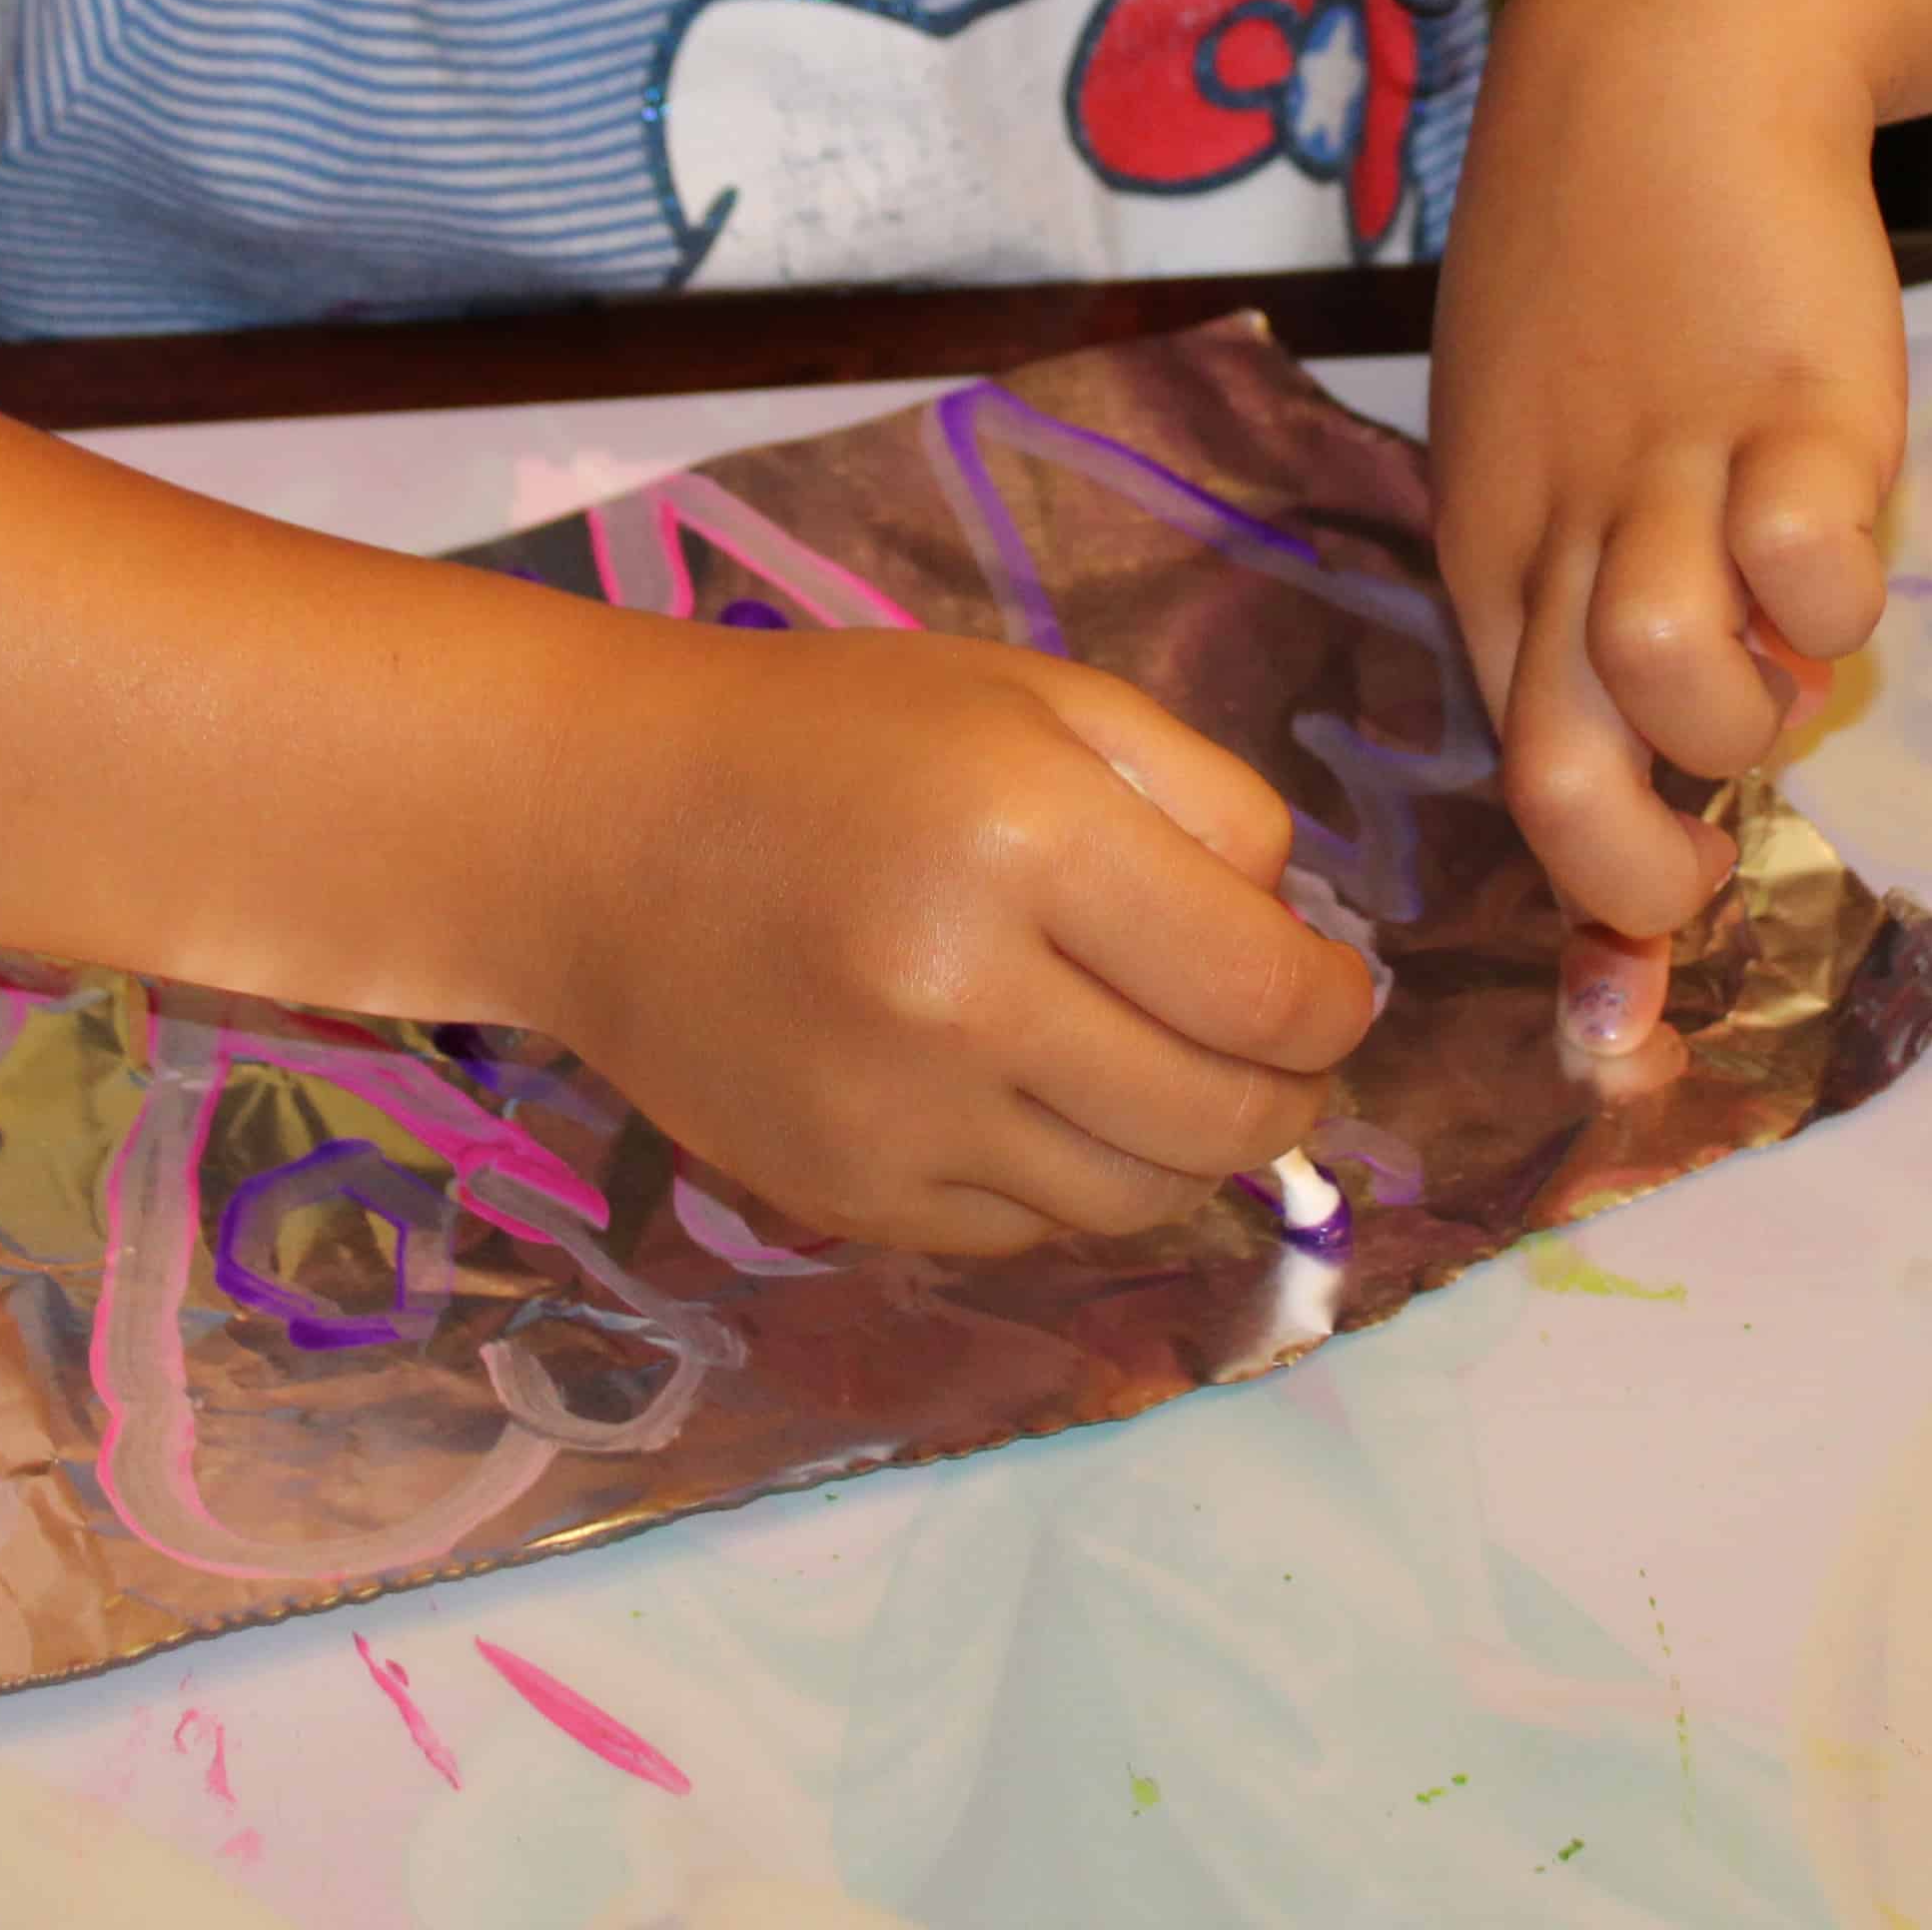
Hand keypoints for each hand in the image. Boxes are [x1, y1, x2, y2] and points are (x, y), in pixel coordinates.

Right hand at [534, 626, 1376, 1255]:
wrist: (597, 830)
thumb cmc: (834, 738)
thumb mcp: (1037, 698)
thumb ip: (1202, 801)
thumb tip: (1299, 938)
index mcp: (1027, 839)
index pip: (1262, 990)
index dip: (1333, 1005)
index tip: (1334, 990)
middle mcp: (963, 996)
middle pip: (1221, 1116)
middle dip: (1290, 1091)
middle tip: (1286, 1054)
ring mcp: (896, 1117)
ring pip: (1138, 1197)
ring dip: (1190, 1150)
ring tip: (1171, 1078)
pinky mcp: (844, 1197)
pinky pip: (1030, 1232)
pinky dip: (1072, 1181)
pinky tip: (1045, 1103)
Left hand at [1431, 0, 1902, 1042]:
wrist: (1659, 63)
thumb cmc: (1609, 279)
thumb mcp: (1549, 452)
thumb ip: (1584, 610)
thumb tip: (1649, 796)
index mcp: (1494, 555)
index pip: (1510, 777)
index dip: (1577, 911)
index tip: (1623, 1018)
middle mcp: (1561, 533)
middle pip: (1557, 773)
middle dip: (1636, 878)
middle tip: (1707, 865)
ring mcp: (1674, 469)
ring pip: (1665, 680)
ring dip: (1750, 718)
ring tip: (1788, 652)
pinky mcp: (1795, 403)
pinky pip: (1808, 561)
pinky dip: (1838, 599)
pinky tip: (1842, 549)